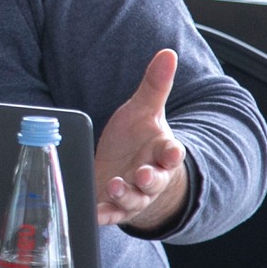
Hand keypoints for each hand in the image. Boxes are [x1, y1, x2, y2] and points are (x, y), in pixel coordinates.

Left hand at [93, 48, 188, 231]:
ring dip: (126, 195)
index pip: (172, 153)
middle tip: (142, 174)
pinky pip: (111, 213)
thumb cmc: (137, 138)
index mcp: (161, 151)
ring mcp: (134, 194)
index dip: (172, 154)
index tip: (171, 152)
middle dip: (149, 179)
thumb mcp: (144, 110)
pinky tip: (94, 213)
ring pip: (134, 199)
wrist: (128, 169)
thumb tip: (168, 52)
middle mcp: (151, 176)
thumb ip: (155, 85)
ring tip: (115, 186)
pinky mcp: (114, 207)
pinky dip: (104, 215)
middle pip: (155, 180)